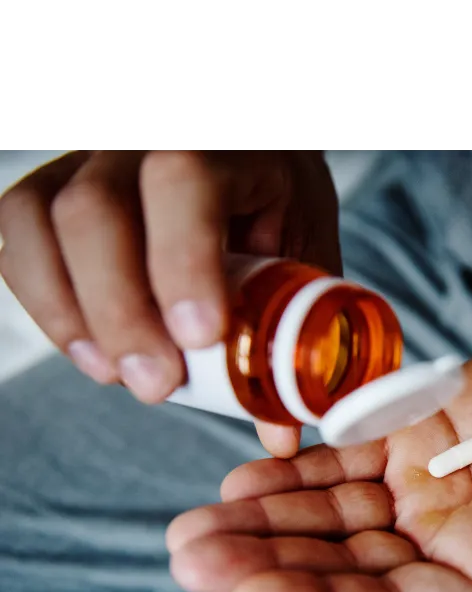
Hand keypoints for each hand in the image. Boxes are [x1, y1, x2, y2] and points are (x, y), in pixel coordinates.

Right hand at [0, 147, 338, 455]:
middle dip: (120, 312)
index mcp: (226, 148)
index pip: (184, 181)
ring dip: (71, 315)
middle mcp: (144, 141)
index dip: (182, 261)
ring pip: (40, 221)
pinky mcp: (53, 190)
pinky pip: (18, 239)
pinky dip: (46, 304)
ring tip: (117, 375)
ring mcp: (89, 161)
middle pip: (96, 210)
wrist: (250, 160)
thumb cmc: (279, 207)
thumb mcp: (306, 257)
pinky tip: (89, 351)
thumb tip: (281, 433)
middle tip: (156, 385)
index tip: (200, 338)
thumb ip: (297, 333)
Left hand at [166, 324, 471, 591]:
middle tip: (192, 558)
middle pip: (343, 565)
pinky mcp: (415, 437)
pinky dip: (296, 469)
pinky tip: (243, 478)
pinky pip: (344, 458)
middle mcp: (446, 544)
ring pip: (330, 515)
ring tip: (196, 525)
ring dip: (264, 521)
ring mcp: (424, 491)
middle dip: (268, 563)